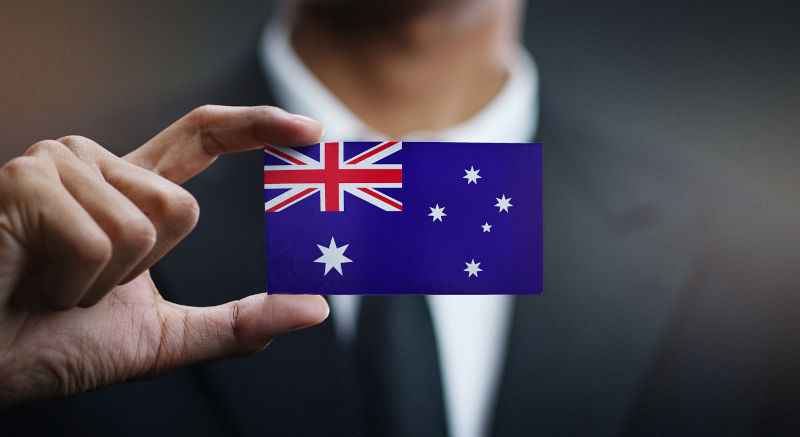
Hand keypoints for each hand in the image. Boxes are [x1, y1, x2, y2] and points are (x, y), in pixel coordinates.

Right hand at [0, 105, 328, 404]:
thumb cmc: (54, 343)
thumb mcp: (163, 337)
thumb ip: (238, 323)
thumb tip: (314, 308)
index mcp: (128, 190)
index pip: (202, 136)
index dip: (257, 126)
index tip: (310, 131)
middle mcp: (95, 164)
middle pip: (182, 206)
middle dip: (143, 271)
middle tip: (83, 287)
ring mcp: (57, 165)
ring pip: (146, 224)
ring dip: (105, 282)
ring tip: (52, 284)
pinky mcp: (26, 181)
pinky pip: (100, 240)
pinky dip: (75, 286)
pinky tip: (32, 282)